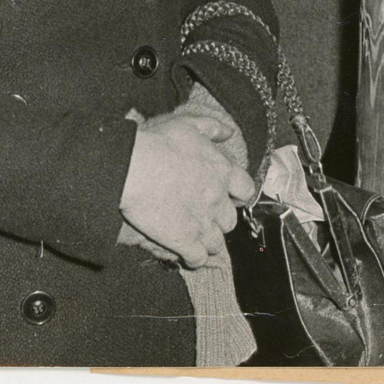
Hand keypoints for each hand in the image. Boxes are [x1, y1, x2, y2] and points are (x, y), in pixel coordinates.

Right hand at [119, 112, 254, 268]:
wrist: (136, 167)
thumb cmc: (161, 143)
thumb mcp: (189, 124)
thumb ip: (213, 128)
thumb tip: (229, 132)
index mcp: (222, 171)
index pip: (246, 190)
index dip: (239, 195)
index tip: (231, 197)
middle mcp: (218, 199)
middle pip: (230, 220)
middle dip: (220, 220)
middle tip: (206, 217)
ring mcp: (203, 223)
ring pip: (216, 243)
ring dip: (208, 241)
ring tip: (196, 239)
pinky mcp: (185, 241)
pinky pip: (198, 259)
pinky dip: (194, 259)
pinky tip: (186, 255)